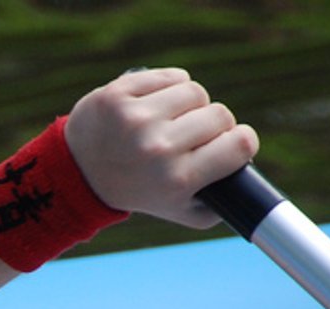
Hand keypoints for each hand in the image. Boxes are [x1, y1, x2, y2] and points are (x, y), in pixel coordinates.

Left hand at [64, 68, 257, 228]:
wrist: (79, 175)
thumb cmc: (140, 190)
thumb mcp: (181, 211)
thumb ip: (222, 203)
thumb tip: (250, 180)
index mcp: (178, 180)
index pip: (241, 143)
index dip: (241, 142)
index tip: (229, 145)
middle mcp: (158, 148)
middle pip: (220, 114)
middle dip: (212, 125)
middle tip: (191, 137)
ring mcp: (136, 119)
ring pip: (196, 91)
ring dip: (191, 104)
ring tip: (172, 120)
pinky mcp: (119, 94)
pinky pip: (171, 76)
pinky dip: (169, 87)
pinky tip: (155, 104)